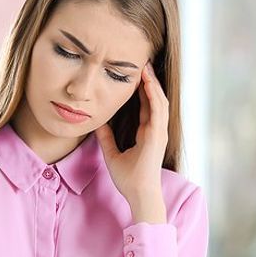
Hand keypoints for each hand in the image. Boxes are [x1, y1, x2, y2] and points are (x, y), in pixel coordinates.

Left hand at [94, 63, 167, 223]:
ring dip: (152, 83)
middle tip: (142, 63)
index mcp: (147, 133)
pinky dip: (153, 95)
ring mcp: (159, 132)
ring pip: (158, 101)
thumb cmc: (129, 178)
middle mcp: (156, 130)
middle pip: (154, 99)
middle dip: (149, 81)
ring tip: (145, 66)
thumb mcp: (112, 153)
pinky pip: (158, 110)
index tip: (134, 75)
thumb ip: (106, 138)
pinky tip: (147, 82)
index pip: (146, 106)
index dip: (141, 90)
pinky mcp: (158, 135)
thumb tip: (97, 124)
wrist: (138, 193)